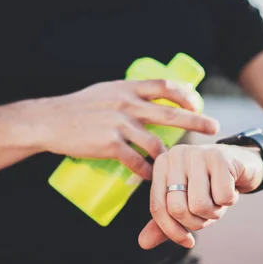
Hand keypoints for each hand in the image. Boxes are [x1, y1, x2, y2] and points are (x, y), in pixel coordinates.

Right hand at [26, 80, 219, 179]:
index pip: (164, 86)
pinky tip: (151, 177)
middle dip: (195, 121)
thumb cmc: (78, 106)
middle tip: (213, 127)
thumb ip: (127, 94)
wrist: (50, 121)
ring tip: (176, 164)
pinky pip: (136, 161)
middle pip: (170, 114)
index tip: (196, 103)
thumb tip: (149, 99)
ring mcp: (118, 125)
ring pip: (155, 143)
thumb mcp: (106, 91)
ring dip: (169, 157)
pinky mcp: (109, 145)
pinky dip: (146, 171)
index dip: (184, 94)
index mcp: (127, 88)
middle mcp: (126, 104)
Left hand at [138, 144, 262, 248]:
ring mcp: (197, 153)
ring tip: (219, 198)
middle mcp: (176, 154)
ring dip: (214, 212)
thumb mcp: (185, 204)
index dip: (172, 231)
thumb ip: (164, 223)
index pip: (158, 208)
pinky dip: (229, 200)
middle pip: (178, 209)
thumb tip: (143, 243)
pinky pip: (222, 198)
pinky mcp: (220, 157)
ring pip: (200, 205)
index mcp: (161, 164)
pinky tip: (231, 188)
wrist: (241, 164)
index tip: (188, 241)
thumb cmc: (209, 186)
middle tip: (208, 213)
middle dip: (197, 222)